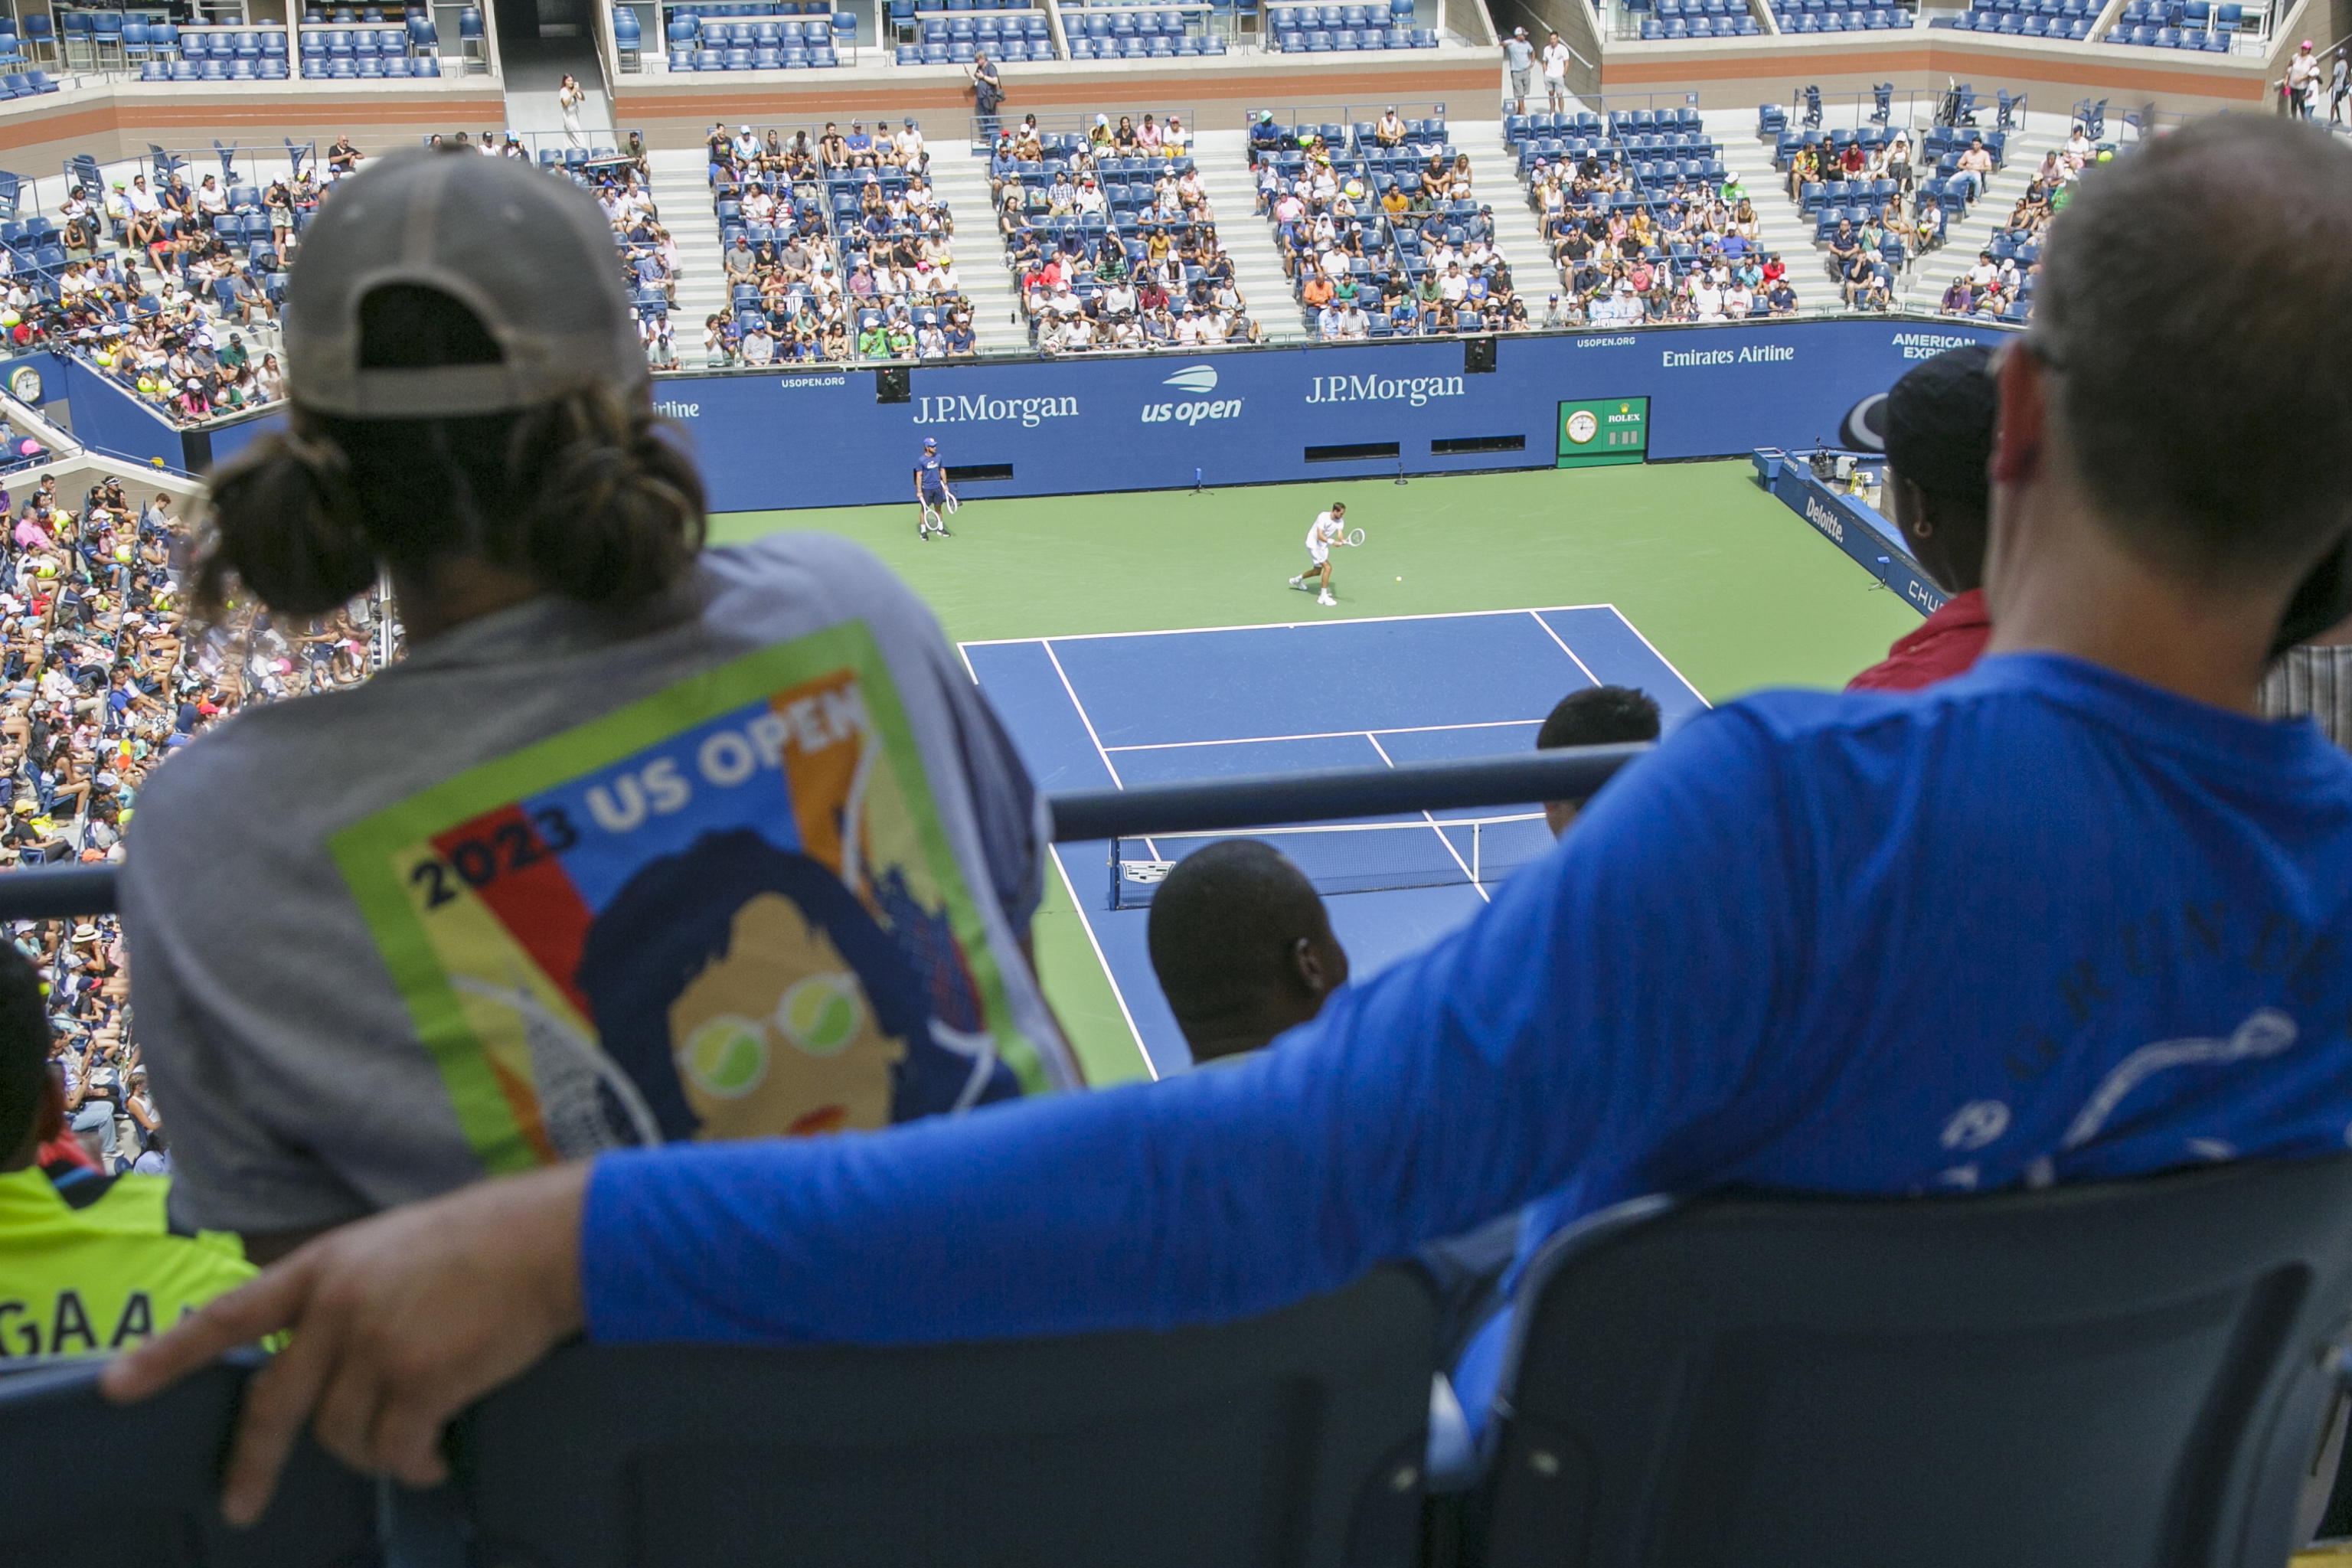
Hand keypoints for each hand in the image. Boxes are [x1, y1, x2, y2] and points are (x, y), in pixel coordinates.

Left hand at [101, 1161, 590, 1525]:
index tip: (117, 1388)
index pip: (230, 1316)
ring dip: (374, 1455)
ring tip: (413, 1446)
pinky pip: (396, 1449)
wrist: (553, 1238)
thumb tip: (335, 1361)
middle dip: (253, 1462)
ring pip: (342, 1436)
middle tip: (241, 1504)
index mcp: (326, 1267)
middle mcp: (337, 1308)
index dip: (169, 1355)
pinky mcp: (421, 1379)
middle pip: (274, 1402)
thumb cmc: (489, 1237)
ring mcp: (376, 1344)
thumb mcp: (396, 1247)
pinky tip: (434, 1458)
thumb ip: (351, 1294)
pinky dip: (412, 1465)